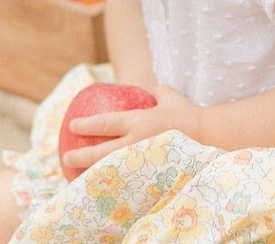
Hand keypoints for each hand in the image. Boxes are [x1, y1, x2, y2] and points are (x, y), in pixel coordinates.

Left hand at [61, 84, 202, 173]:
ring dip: (93, 174)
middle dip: (81, 156)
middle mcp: (137, 142)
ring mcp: (143, 161)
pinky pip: (127, 180)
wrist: (208, 136)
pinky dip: (113, 182)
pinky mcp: (151, 174)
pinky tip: (103, 186)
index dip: (87, 124)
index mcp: (139, 121)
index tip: (72, 125)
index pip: (106, 123)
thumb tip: (146, 88)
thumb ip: (154, 91)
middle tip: (66, 157)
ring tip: (78, 178)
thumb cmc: (187, 114)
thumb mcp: (168, 96)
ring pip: (111, 170)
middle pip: (102, 152)